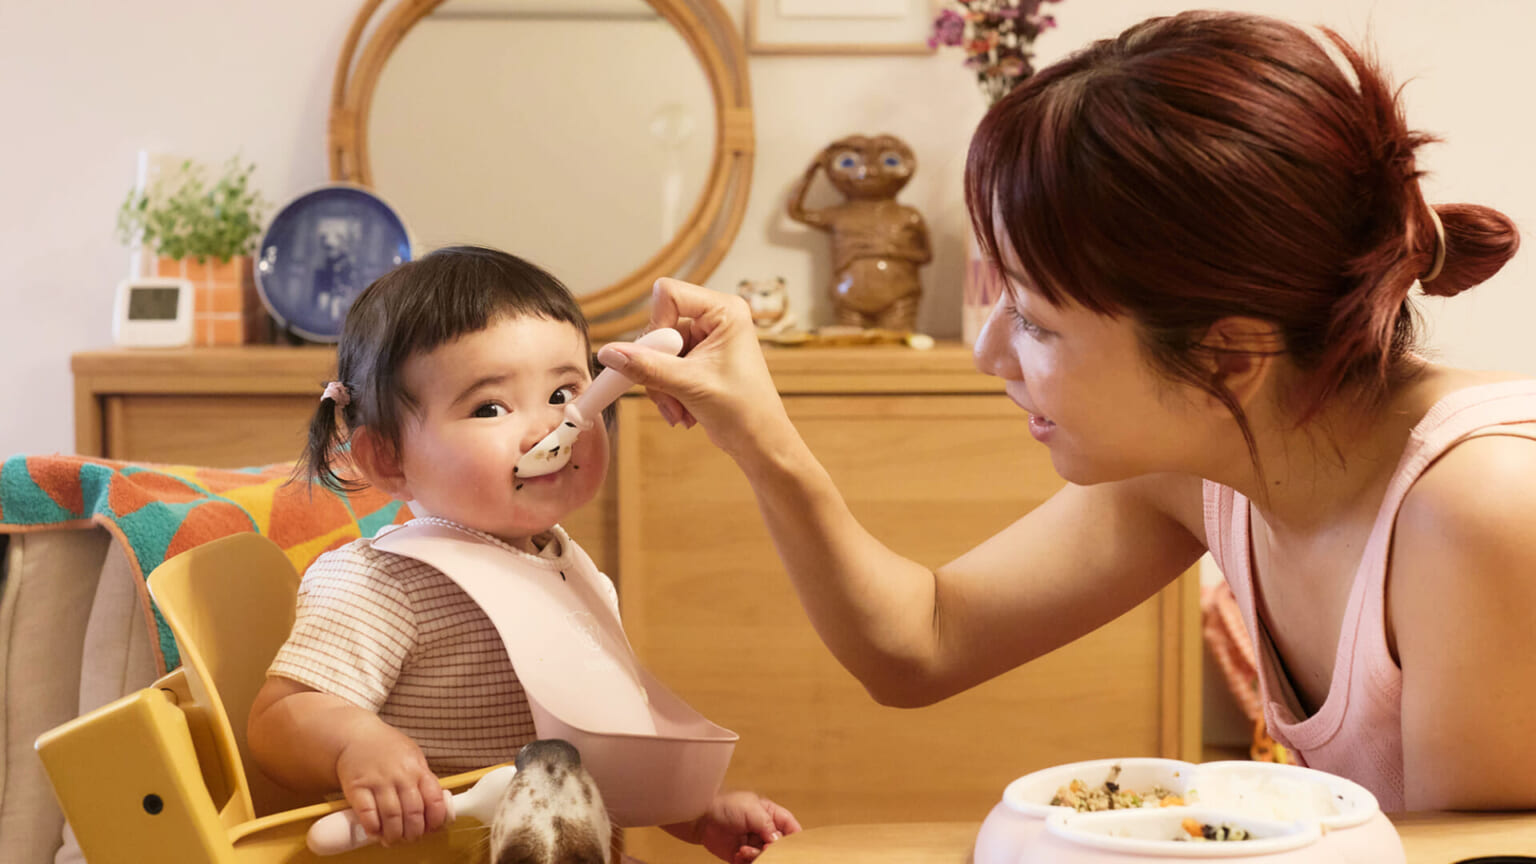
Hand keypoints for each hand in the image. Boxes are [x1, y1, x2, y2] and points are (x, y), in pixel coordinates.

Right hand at [333, 721, 448, 845]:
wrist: (356, 735)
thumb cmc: (386, 747)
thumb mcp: (413, 756)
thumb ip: (423, 778)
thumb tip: (435, 806)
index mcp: (417, 768)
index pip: (434, 799)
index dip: (435, 819)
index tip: (432, 828)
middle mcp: (400, 775)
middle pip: (413, 812)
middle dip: (414, 832)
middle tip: (410, 837)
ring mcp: (378, 781)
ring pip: (392, 816)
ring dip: (394, 834)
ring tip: (393, 839)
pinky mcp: (357, 787)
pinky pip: (367, 813)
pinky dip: (373, 827)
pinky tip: (375, 832)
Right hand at [596, 278, 797, 461]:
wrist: (759, 442)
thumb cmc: (743, 410)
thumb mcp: (689, 385)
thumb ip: (645, 367)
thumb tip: (608, 353)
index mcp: (725, 310)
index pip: (668, 294)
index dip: (657, 326)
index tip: (662, 357)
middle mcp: (715, 318)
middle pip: (659, 327)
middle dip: (658, 367)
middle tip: (669, 394)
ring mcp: (706, 338)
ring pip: (657, 352)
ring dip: (661, 386)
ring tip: (679, 411)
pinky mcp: (698, 358)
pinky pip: (663, 366)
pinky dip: (667, 392)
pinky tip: (682, 412)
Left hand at [663, 790, 802, 863]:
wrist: (700, 817)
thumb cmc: (725, 805)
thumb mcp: (751, 810)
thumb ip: (768, 825)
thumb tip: (778, 841)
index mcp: (770, 814)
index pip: (790, 827)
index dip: (794, 838)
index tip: (791, 847)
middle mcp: (764, 830)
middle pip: (779, 846)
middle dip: (773, 850)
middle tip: (764, 848)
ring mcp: (753, 843)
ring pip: (766, 857)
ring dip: (757, 856)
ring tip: (744, 850)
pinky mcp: (741, 855)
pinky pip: (751, 863)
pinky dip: (747, 861)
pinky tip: (738, 853)